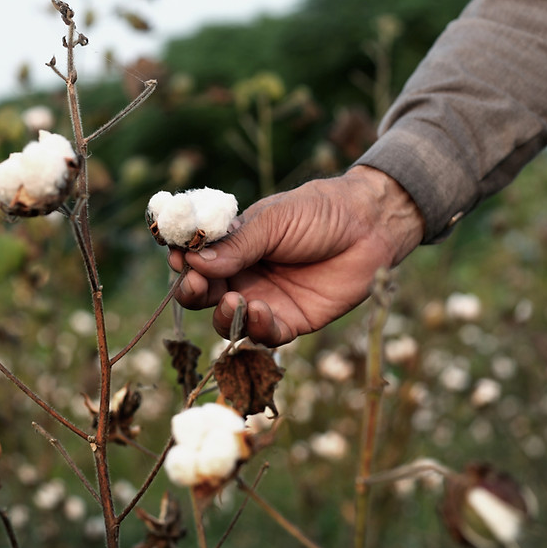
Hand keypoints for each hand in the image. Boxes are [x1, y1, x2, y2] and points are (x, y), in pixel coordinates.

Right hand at [169, 166, 423, 345]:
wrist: (370, 226)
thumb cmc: (319, 213)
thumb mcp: (274, 221)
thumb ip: (237, 245)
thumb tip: (193, 261)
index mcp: (232, 246)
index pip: (194, 259)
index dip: (181, 261)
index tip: (176, 257)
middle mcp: (243, 275)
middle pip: (203, 294)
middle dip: (193, 291)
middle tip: (195, 284)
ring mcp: (265, 300)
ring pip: (229, 321)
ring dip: (224, 315)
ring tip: (234, 301)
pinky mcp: (291, 321)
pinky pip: (266, 335)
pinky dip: (258, 328)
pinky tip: (262, 311)